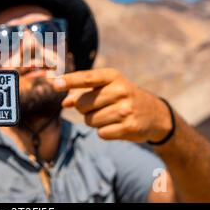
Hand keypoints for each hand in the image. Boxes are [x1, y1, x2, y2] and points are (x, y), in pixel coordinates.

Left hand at [53, 68, 171, 142]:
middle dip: (84, 109)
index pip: (86, 78)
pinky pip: (101, 133)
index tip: (55, 83)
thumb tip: (65, 102)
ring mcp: (126, 109)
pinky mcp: (129, 127)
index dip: (69, 81)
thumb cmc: (121, 97)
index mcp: (113, 76)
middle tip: (99, 107)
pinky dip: (104, 132)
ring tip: (111, 116)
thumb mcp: (106, 88)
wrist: (155, 114)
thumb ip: (82, 92)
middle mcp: (120, 90)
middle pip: (82, 104)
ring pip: (90, 120)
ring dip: (95, 121)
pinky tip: (117, 125)